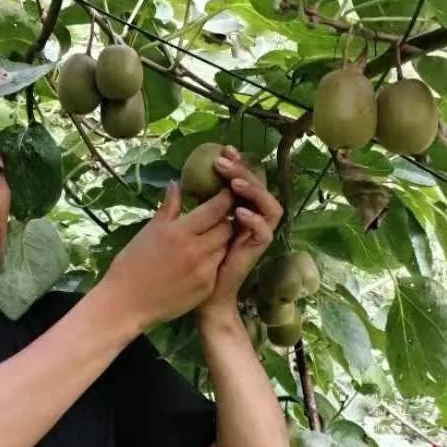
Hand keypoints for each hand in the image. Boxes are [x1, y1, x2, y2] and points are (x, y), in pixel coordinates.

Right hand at [103, 180, 234, 332]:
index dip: (225, 198)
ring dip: (220, 240)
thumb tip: (176, 183)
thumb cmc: (132, 263)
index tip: (227, 192)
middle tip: (217, 217)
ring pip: (225, 247)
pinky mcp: (207, 287)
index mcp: (179, 231)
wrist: (126, 302)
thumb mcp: (149, 231)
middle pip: (226, 227)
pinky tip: (200, 260)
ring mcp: (204, 270)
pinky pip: (218, 267)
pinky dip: (213, 260)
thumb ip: (168, 207)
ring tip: (207, 238)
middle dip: (224, 220)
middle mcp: (196, 250)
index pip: (215, 209)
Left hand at [197, 146, 282, 314]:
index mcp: (238, 210)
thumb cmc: (193, 263)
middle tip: (224, 161)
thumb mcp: (187, 229)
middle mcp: (253, 220)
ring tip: (234, 183)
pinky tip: (239, 212)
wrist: (201, 296)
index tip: (223, 150)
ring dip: (254, 191)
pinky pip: (265, 231)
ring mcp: (257, 235)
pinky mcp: (257, 251)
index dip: (238, 164)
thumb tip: (176, 181)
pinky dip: (254, 220)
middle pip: (259, 188)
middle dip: (244, 171)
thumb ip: (186, 206)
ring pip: (270, 205)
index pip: (245, 181)